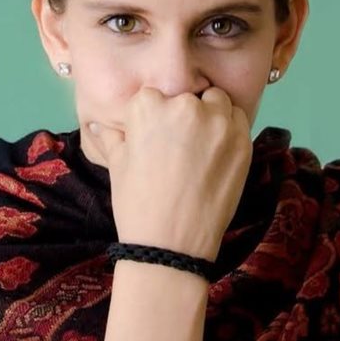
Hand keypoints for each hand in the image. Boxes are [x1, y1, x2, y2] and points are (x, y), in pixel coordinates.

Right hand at [88, 86, 251, 261]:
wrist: (171, 245)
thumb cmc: (136, 203)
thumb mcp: (118, 165)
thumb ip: (111, 137)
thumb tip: (98, 124)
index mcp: (149, 106)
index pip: (155, 95)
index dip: (156, 115)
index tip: (156, 136)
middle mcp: (185, 105)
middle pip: (189, 95)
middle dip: (185, 112)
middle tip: (181, 143)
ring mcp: (217, 122)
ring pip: (217, 101)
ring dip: (212, 115)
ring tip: (202, 145)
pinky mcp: (241, 141)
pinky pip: (238, 121)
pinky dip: (230, 130)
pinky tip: (219, 153)